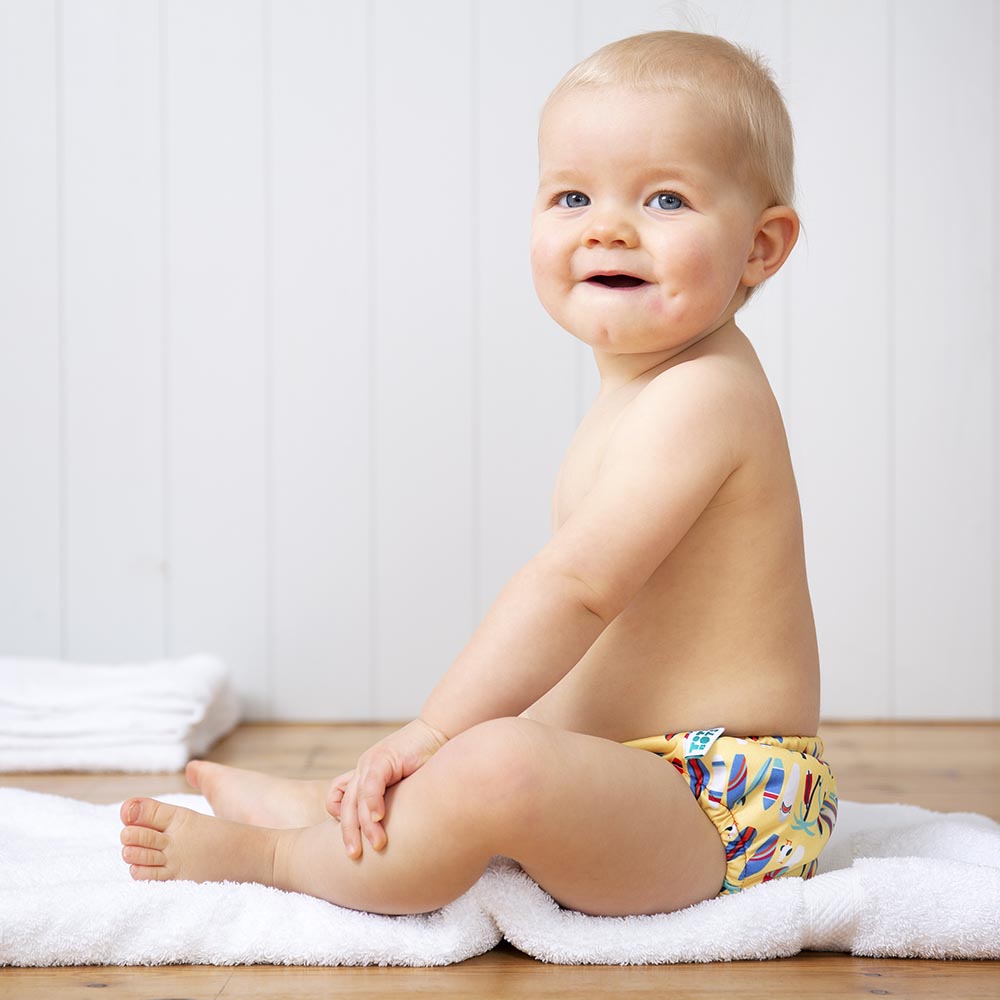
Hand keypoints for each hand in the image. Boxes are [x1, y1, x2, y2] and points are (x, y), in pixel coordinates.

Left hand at [326, 717, 448, 857]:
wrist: (441, 731)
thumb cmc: (428, 760)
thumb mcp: (405, 785)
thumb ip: (393, 803)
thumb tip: (399, 836)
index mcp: (365, 776)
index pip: (338, 799)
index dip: (340, 820)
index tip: (353, 841)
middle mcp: (363, 769)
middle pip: (344, 805)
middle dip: (348, 833)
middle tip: (354, 856)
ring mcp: (370, 762)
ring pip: (356, 799)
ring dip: (364, 825)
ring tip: (376, 845)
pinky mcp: (383, 757)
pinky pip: (371, 784)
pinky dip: (373, 803)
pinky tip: (378, 818)